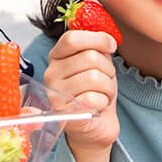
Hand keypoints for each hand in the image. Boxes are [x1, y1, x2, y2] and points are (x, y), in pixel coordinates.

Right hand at [43, 30, 118, 161]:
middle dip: (108, 69)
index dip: (97, 39)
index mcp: (56, 57)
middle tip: (105, 80)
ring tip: (101, 94)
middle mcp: (50, 74)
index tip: (111, 47)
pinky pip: (94, 98)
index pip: (72, 38)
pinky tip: (96, 106)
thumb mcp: (98, 63)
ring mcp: (55, 94)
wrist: (96, 124)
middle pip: (90, 57)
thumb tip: (107, 37)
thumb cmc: (95, 91)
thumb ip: (97, 46)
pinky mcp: (64, 113)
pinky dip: (103, 102)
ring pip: (95, 77)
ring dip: (108, 87)